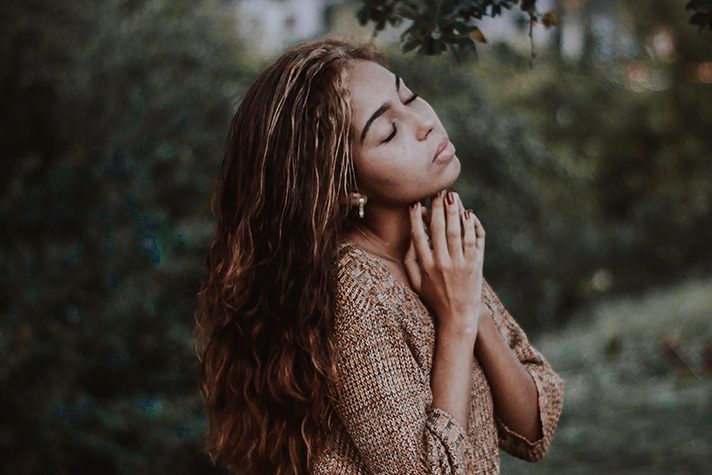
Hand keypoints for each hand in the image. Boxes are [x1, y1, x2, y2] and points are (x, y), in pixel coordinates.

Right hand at [405, 189, 485, 333]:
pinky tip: (468, 213)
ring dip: (454, 211)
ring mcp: (459, 264)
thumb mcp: (416, 282)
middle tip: (438, 191)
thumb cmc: (434, 299)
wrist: (457, 318)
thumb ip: (410, 260)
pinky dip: (471, 226)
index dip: (416, 218)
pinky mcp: (474, 266)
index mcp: (425, 266)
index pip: (418, 236)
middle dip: (437, 207)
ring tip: (453, 195)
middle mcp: (441, 263)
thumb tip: (409, 238)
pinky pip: (473, 241)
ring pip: (455, 231)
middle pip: (437, 228)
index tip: (415, 203)